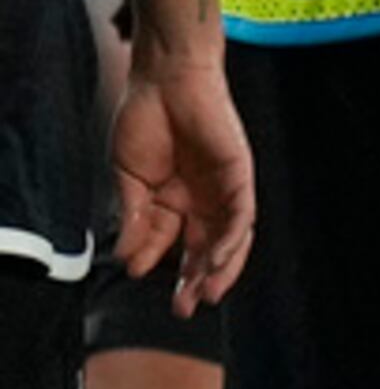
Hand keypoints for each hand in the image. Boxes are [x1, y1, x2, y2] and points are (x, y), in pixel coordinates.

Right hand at [109, 51, 251, 312]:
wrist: (165, 80)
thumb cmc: (146, 120)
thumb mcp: (129, 178)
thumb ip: (132, 217)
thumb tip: (128, 260)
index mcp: (173, 200)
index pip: (171, 242)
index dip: (157, 263)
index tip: (140, 277)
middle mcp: (202, 198)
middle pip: (206, 247)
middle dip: (197, 279)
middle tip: (185, 308)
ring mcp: (223, 187)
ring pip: (230, 237)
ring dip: (220, 267)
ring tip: (207, 293)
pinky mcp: (240, 173)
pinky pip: (242, 213)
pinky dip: (232, 238)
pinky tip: (217, 257)